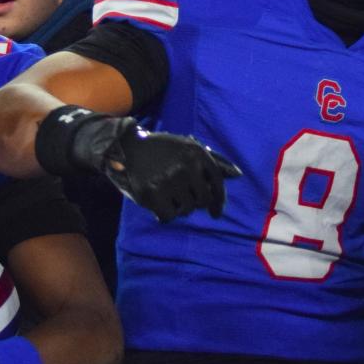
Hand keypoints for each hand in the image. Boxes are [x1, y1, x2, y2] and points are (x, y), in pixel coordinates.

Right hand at [43, 106, 241, 221]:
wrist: (126, 147)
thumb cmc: (162, 149)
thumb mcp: (188, 147)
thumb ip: (214, 161)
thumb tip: (238, 175)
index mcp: (196, 153)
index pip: (216, 183)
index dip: (218, 200)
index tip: (216, 212)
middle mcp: (185, 166)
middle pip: (201, 199)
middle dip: (194, 203)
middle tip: (182, 198)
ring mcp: (168, 180)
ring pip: (186, 209)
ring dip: (178, 207)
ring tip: (168, 197)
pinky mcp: (151, 194)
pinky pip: (169, 216)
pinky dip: (165, 215)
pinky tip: (159, 206)